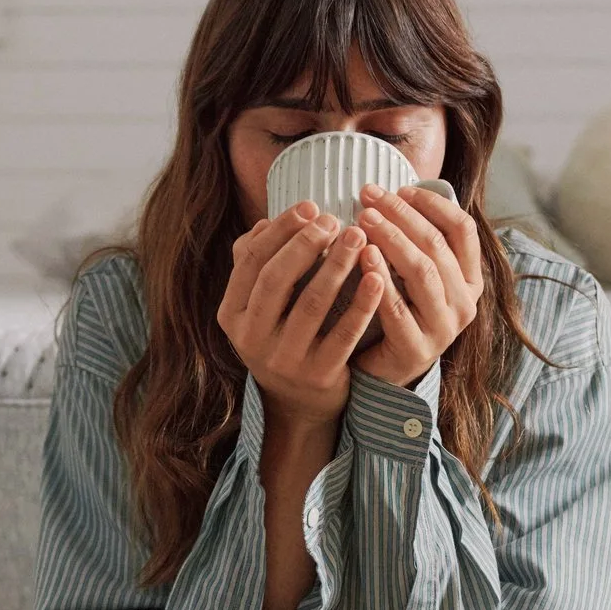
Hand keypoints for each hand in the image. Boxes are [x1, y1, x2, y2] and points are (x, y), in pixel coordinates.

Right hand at [216, 200, 386, 430]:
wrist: (298, 403)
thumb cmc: (282, 336)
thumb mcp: (260, 306)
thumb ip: (257, 264)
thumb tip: (267, 222)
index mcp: (233, 314)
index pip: (251, 260)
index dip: (281, 230)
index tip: (310, 206)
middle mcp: (252, 338)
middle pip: (277, 278)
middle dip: (306, 243)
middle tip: (334, 219)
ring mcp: (284, 360)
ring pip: (311, 303)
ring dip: (337, 265)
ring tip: (358, 236)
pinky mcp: (318, 376)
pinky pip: (343, 333)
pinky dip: (361, 303)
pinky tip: (377, 276)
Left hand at [351, 181, 483, 388]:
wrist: (384, 372)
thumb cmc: (397, 313)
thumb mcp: (415, 277)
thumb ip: (417, 243)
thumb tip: (394, 193)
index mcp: (470, 280)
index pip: (463, 230)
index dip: (432, 204)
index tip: (401, 188)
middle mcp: (465, 303)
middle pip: (437, 245)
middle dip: (401, 215)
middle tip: (369, 196)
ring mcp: (444, 329)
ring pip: (421, 271)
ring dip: (391, 239)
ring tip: (363, 219)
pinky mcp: (417, 349)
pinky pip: (398, 308)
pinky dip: (380, 279)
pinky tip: (362, 256)